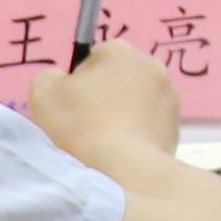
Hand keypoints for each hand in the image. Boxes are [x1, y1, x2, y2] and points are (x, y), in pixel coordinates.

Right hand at [29, 34, 185, 169]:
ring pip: (135, 102)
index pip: (94, 58)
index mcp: (120, 51)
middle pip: (118, 78)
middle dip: (103, 96)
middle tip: (85, 124)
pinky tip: (122, 151)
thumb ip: (51, 76)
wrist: (123, 169)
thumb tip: (64, 80)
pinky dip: (136, 135)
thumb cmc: (80, 125)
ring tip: (104, 141)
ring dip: (121, 115)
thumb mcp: (44, 92)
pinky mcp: (176, 125)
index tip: (72, 105)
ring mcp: (169, 96)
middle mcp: (152, 66)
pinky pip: (148, 125)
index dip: (78, 81)